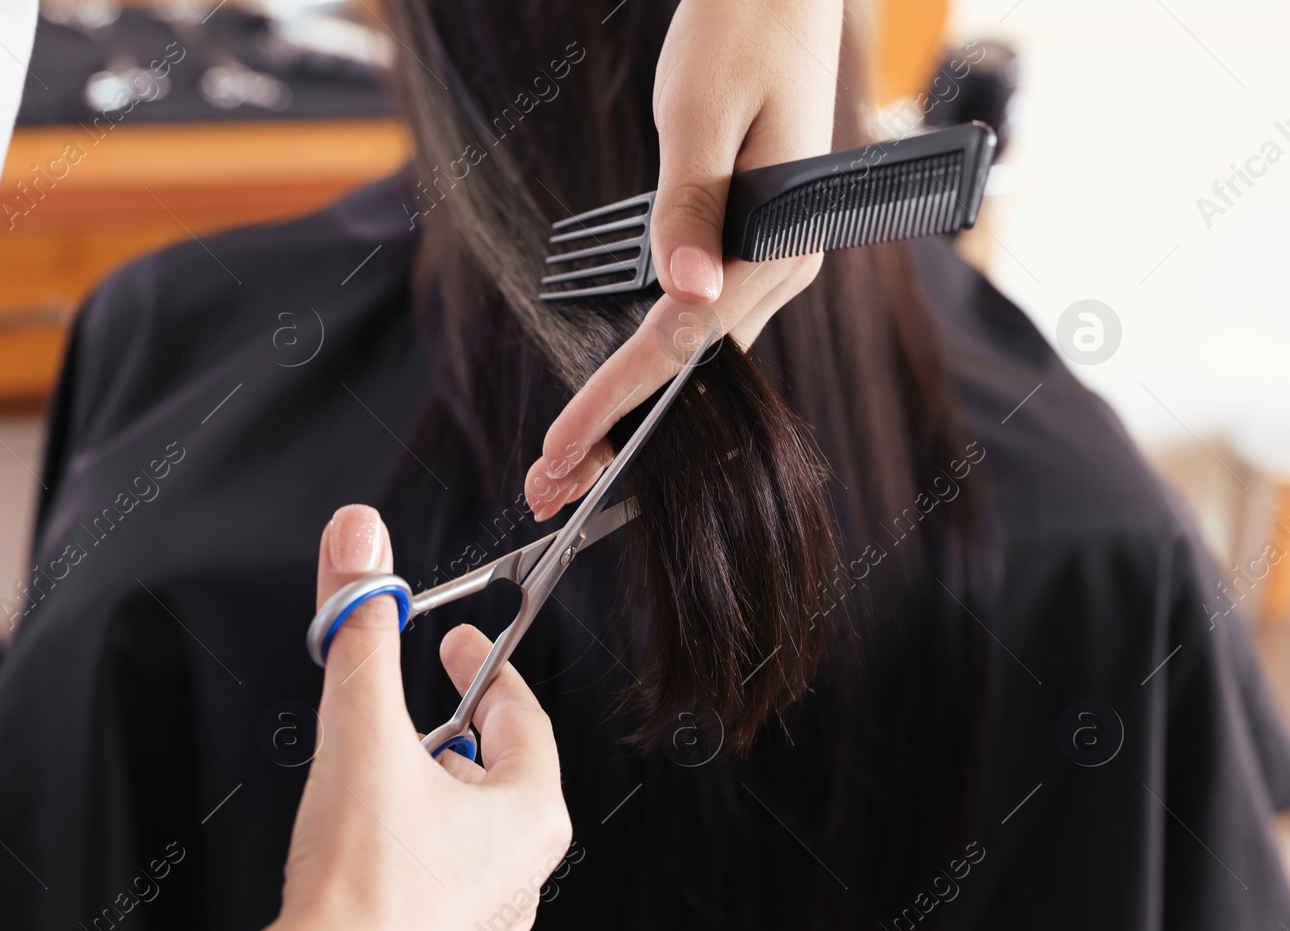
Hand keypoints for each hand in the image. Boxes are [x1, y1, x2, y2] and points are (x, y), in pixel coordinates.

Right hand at [0, 505, 570, 930]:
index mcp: (530, 814)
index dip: (482, 670)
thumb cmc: (361, 889)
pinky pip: (438, 892)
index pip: (522, 716)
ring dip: (430, 800)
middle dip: (449, 734)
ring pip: (466, 838)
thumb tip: (360, 540)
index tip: (456, 644)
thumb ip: (359, 632)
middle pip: (496, 776)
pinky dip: (409, 860)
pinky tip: (363, 865)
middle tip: (403, 713)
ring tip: (374, 787)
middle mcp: (523, 877)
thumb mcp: (360, 734)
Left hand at [525, 0, 844, 519]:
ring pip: (693, 351)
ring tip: (567, 454)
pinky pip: (697, 317)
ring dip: (629, 402)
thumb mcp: (700, 113)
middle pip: (689, 367)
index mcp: (778, 244)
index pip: (681, 341)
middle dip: (616, 429)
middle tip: (546, 485)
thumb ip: (688, 205)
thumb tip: (686, 292)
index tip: (562, 450)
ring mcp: (770, 259)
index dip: (615, 401)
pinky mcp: (749, 244)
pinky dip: (648, 357)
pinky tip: (612, 387)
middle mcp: (783, 266)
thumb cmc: (743, 31)